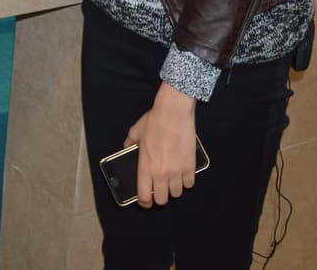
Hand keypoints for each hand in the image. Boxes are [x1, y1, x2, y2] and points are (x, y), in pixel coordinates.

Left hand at [125, 82, 197, 207]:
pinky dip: (187, 181)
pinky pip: (189, 184)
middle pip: (162, 200)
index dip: (144, 202)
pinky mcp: (190, 167)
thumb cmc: (154, 121)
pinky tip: (184, 174)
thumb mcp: (136, 132)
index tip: (146, 201)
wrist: (173, 114)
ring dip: (174, 189)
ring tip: (173, 180)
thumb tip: (126, 147)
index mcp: (145, 167)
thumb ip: (129, 143)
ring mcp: (177, 172)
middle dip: (160, 197)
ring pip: (177, 194)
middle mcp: (161, 174)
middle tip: (160, 189)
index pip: (144, 196)